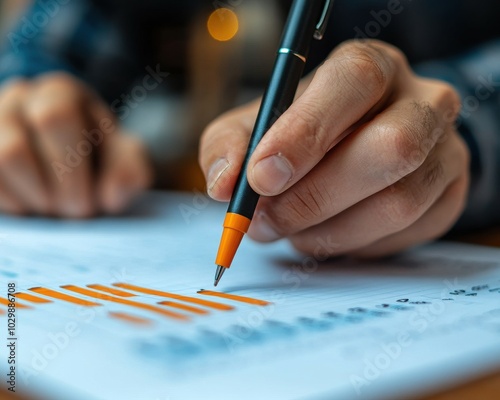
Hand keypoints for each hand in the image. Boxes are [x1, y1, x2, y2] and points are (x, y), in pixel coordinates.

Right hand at [0, 73, 151, 217]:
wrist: (81, 164)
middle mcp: (18, 98)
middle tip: (75, 211)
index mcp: (61, 92)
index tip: (88, 202)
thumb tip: (112, 196)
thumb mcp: (127, 161)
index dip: (70, 167)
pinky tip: (34, 206)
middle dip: (50, 191)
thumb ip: (130, 173)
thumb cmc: (103, 158)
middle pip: (15, 148)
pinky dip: (12, 203)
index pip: (56, 117)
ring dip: (30, 199)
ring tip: (55, 207)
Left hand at [199, 40, 468, 257]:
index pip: (352, 82)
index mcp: (371, 67)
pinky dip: (352, 244)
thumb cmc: (302, 133)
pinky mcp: (449, 195)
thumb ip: (230, 145)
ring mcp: (445, 150)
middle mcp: (421, 101)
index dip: (305, 133)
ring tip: (290, 230)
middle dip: (314, 197)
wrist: (358, 149)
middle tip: (266, 221)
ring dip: (328, 230)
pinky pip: (404, 234)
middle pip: (390, 147)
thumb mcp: (255, 127)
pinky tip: (327, 232)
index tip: (261, 178)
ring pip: (397, 203)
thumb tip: (223, 185)